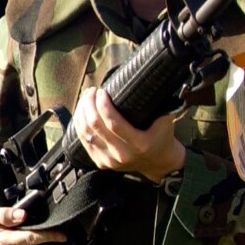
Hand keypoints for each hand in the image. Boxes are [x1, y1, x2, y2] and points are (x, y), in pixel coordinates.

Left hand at [72, 87, 186, 181]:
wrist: (158, 163)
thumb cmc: (161, 137)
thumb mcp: (165, 121)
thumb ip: (158, 105)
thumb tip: (147, 81)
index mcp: (139, 145)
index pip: (114, 123)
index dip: (103, 105)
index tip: (102, 91)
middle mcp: (122, 154)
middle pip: (96, 126)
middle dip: (89, 104)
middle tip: (92, 91)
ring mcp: (109, 161)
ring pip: (86, 133)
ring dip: (82, 112)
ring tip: (85, 98)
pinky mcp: (100, 162)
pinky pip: (84, 141)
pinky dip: (79, 124)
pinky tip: (81, 111)